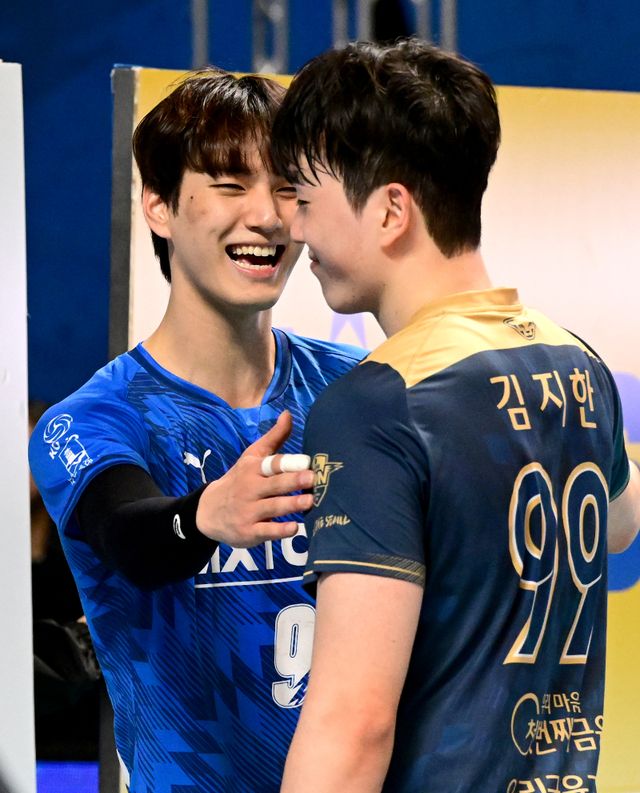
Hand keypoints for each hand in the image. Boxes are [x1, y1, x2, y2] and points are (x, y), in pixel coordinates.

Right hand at [195, 411, 313, 546]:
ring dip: (292, 505)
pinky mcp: (249, 532)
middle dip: (293, 481)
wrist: (207, 511)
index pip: (271, 464)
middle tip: (312, 478)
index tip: (307, 462)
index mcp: (253, 469)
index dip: (288, 463)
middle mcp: (250, 489)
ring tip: (310, 501)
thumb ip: (274, 438)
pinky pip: (266, 531)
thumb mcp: (251, 457)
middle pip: (274, 485)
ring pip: (273, 507)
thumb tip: (289, 414)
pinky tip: (294, 528)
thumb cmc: (238, 480)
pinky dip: (280, 530)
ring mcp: (248, 511)